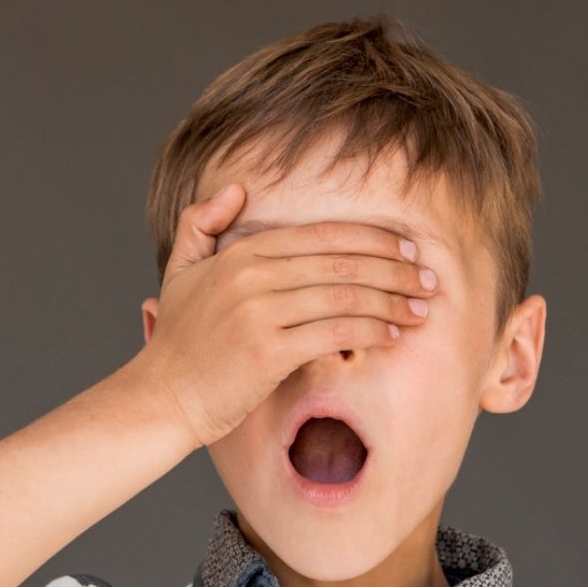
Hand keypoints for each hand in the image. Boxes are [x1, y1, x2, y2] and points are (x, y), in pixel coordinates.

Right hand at [138, 182, 437, 448]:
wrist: (160, 398)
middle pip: (340, 262)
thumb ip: (201, 224)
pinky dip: (368, 331)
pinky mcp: (266, 352)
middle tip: (427, 279)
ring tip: (420, 309)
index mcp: (239, 254)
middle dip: (392, 269)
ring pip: (342, 296)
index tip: (405, 249)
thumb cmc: (178, 342)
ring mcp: (258, 313)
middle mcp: (250, 276)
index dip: (370, 239)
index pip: (321, 236)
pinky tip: (391, 334)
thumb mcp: (180, 271)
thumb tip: (234, 189)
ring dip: (390, 301)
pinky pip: (333, 333)